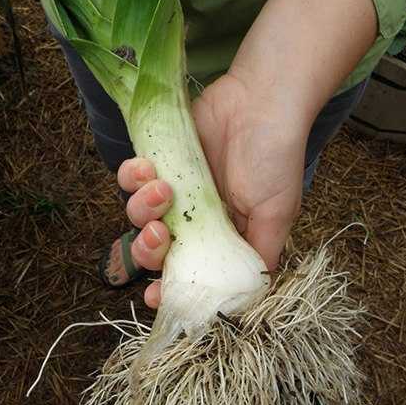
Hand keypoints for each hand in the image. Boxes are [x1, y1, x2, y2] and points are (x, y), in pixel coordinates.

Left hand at [118, 72, 306, 309]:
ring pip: (137, 215)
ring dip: (142, 208)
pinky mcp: (158, 159)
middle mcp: (192, 218)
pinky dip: (131, 177)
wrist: (262, 103)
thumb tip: (241, 300)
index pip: (185, 272)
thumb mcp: (275, 216)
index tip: (154, 296)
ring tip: (163, 188)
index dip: (166, 288)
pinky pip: (130, 177)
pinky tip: (147, 168)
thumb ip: (257, 257)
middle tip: (160, 234)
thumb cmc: (274, 160)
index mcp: (219, 238)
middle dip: (147, 250)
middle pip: (152, 249)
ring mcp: (173, 189)